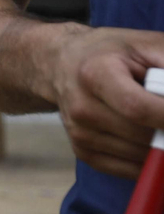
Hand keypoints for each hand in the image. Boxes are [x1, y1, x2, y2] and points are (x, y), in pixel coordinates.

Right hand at [51, 26, 163, 177]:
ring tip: (156, 121)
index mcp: (95, 74)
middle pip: (143, 136)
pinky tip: (148, 138)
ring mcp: (80, 132)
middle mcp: (82, 107)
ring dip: (161, 146)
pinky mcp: (82, 151)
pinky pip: (131, 170)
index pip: (137, 107)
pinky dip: (149, 160)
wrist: (59, 63)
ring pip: (141, 156)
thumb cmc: (107, 51)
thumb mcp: (141, 44)